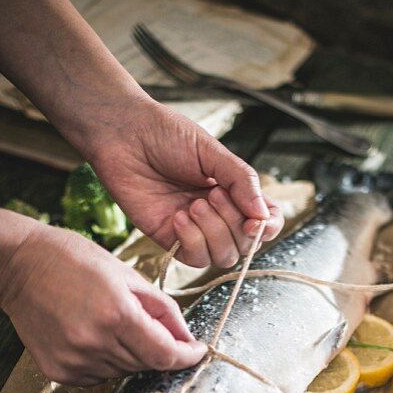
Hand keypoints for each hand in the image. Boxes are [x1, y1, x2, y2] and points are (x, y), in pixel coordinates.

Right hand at [0, 223, 205, 384]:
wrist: (17, 266)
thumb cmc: (74, 260)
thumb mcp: (126, 274)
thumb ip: (162, 309)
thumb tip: (187, 339)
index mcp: (117, 314)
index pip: (166, 354)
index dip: (187, 357)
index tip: (197, 352)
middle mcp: (95, 343)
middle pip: (146, 364)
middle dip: (156, 348)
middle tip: (143, 322)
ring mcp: (75, 361)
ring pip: (123, 372)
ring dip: (129, 354)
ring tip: (108, 323)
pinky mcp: (59, 372)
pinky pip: (98, 377)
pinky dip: (104, 362)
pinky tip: (90, 335)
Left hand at [91, 98, 283, 268]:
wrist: (125, 135)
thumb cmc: (166, 135)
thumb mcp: (212, 152)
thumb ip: (242, 182)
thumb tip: (264, 215)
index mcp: (233, 192)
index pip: (264, 223)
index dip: (267, 228)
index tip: (256, 220)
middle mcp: (218, 215)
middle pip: (244, 245)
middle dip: (233, 223)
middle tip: (213, 194)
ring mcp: (195, 229)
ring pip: (222, 256)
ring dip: (213, 232)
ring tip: (194, 204)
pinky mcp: (170, 239)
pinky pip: (194, 258)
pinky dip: (192, 239)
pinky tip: (178, 216)